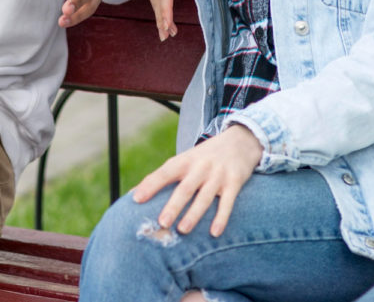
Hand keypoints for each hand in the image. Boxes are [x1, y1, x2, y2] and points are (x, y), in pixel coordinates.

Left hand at [132, 124, 261, 236]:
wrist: (240, 141)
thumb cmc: (204, 157)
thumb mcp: (185, 160)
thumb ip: (162, 177)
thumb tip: (133, 195)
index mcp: (185, 161)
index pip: (165, 173)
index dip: (150, 185)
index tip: (136, 199)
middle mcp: (201, 167)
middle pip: (185, 188)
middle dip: (173, 206)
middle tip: (162, 223)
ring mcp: (218, 175)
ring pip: (204, 197)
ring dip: (194, 214)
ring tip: (183, 230)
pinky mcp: (234, 182)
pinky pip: (228, 202)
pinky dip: (221, 217)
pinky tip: (214, 232)